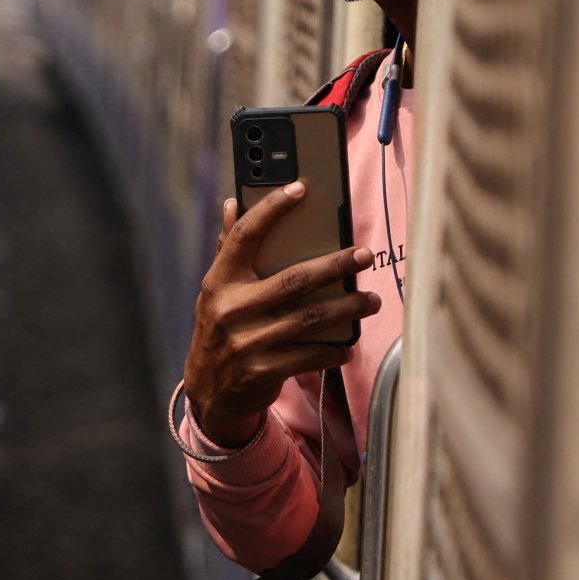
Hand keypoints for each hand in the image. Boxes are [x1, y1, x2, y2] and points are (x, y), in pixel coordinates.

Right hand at [182, 183, 381, 449]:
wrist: (209, 391)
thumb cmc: (222, 329)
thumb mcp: (218, 291)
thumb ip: (228, 250)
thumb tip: (231, 203)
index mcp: (219, 281)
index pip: (244, 236)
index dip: (270, 209)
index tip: (300, 188)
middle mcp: (230, 309)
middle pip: (293, 280)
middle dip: (335, 265)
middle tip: (364, 254)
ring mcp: (246, 342)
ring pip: (309, 319)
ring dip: (346, 308)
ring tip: (370, 300)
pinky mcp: (262, 371)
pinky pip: (308, 356)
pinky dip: (333, 348)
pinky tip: (349, 342)